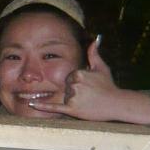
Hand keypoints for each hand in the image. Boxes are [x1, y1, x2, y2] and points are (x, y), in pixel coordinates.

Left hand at [29, 38, 149, 122]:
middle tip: (89, 95)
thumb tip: (95, 39)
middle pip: (66, 87)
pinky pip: (54, 107)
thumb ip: (94, 53)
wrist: (117, 104)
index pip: (69, 77)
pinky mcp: (72, 110)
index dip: (78, 82)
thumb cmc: (109, 86)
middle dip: (76, 91)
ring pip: (65, 97)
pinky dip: (42, 106)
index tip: (88, 86)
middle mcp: (74, 85)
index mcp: (78, 74)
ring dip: (74, 100)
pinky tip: (31, 104)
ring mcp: (73, 98)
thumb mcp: (101, 68)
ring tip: (88, 102)